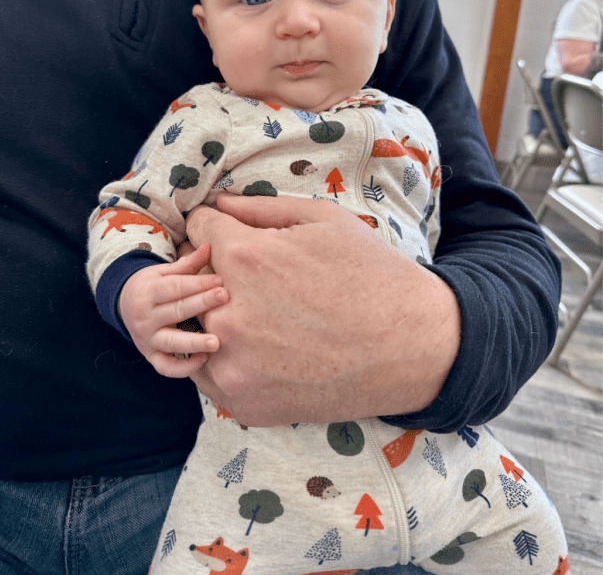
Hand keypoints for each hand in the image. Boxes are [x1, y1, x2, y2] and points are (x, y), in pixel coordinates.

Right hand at [118, 244, 228, 376]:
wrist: (123, 305)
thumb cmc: (152, 286)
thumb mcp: (163, 272)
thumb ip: (187, 264)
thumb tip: (209, 246)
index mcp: (148, 292)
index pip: (175, 288)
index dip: (197, 284)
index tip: (219, 280)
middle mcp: (145, 317)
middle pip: (176, 311)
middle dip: (201, 303)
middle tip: (224, 297)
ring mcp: (147, 339)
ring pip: (171, 342)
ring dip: (194, 343)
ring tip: (216, 342)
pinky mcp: (151, 356)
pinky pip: (166, 367)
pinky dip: (184, 368)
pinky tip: (204, 359)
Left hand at [185, 195, 460, 425]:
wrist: (413, 347)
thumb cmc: (372, 275)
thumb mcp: (323, 220)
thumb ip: (259, 208)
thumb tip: (215, 202)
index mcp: (246, 258)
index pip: (196, 229)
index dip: (216, 226)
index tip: (234, 235)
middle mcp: (228, 313)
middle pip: (190, 278)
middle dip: (214, 269)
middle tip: (256, 277)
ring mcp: (233, 364)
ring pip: (195, 327)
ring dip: (216, 315)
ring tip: (264, 315)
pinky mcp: (242, 402)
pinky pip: (210, 370)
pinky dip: (228, 357)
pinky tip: (267, 348)